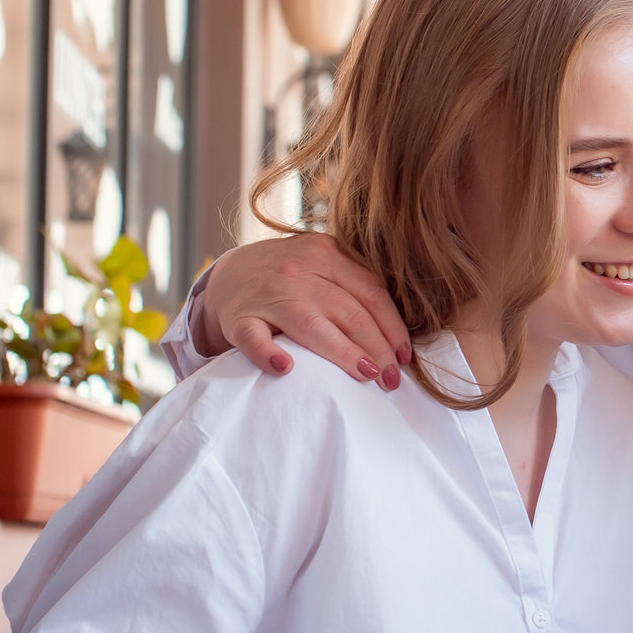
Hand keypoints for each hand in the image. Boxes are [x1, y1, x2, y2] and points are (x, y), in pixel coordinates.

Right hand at [196, 233, 413, 387]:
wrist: (228, 275)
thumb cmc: (290, 276)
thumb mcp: (323, 263)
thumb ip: (355, 283)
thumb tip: (399, 330)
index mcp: (326, 254)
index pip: (371, 292)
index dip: (393, 327)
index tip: (405, 356)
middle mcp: (299, 270)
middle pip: (348, 312)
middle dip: (377, 348)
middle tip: (393, 379)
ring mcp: (267, 294)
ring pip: (311, 325)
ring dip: (343, 353)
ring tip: (368, 375)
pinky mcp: (239, 319)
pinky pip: (254, 338)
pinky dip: (269, 353)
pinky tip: (287, 369)